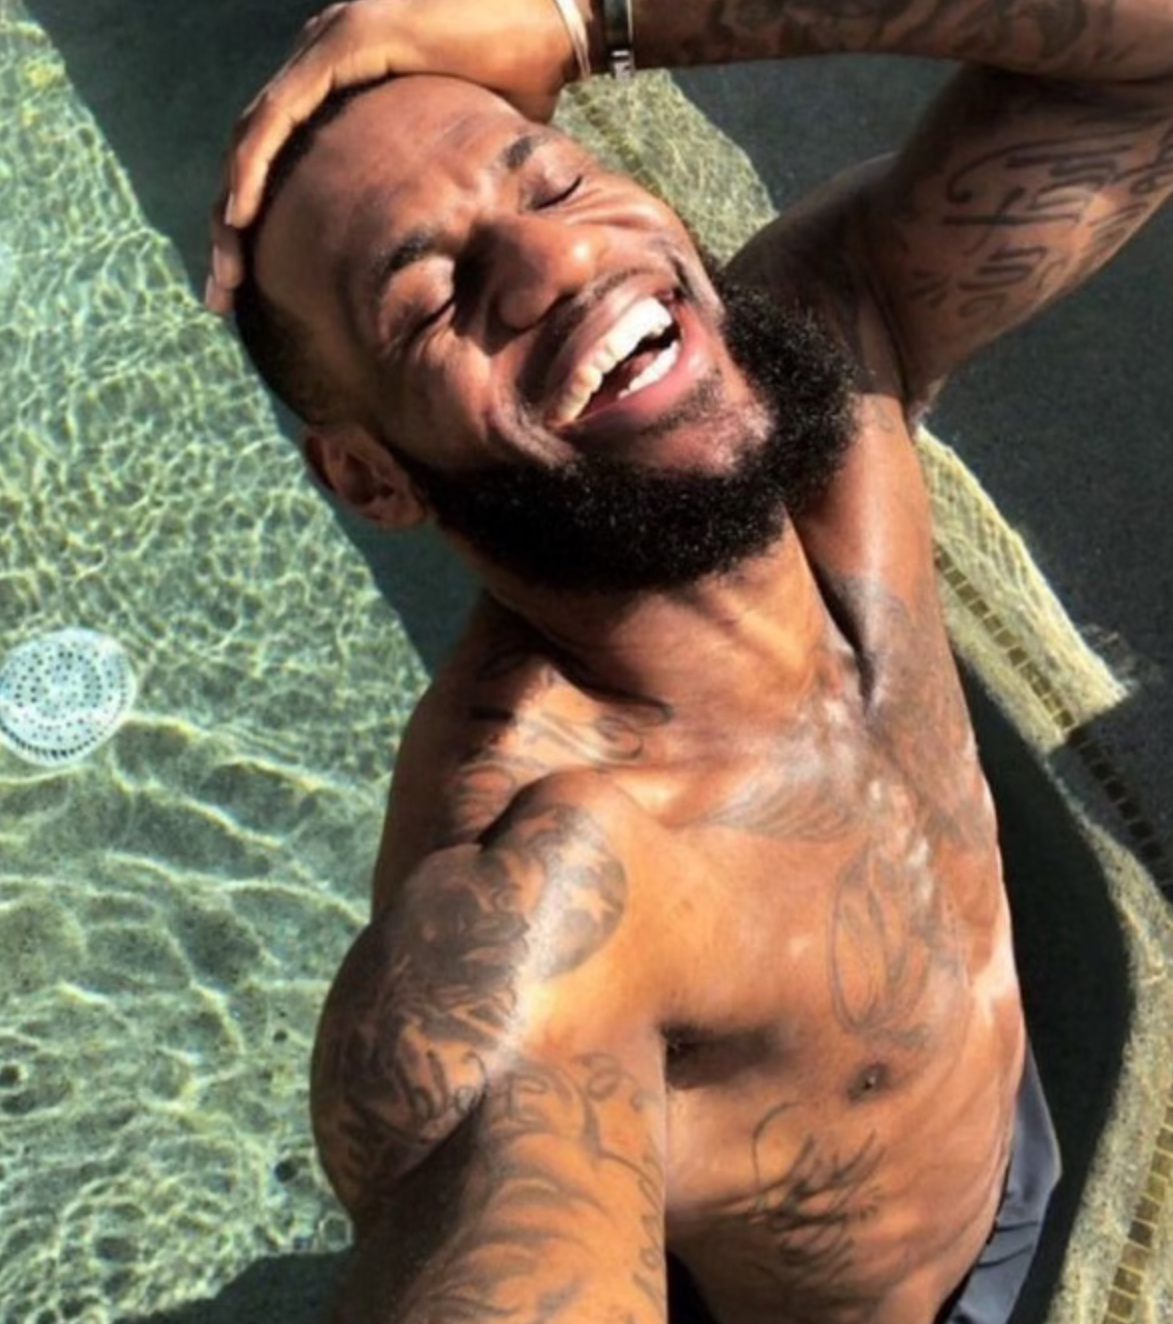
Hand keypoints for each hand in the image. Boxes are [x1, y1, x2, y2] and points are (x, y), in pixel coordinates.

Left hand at [207, 0, 579, 313]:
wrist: (557, 19)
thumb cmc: (527, 75)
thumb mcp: (471, 148)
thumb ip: (446, 183)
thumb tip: (458, 244)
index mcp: (343, 81)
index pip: (278, 155)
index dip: (255, 215)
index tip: (245, 279)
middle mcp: (323, 57)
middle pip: (253, 152)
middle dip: (228, 228)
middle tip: (220, 291)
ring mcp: (330, 44)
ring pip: (253, 137)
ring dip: (229, 210)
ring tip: (225, 272)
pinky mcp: (346, 43)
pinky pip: (281, 115)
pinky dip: (254, 167)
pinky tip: (239, 215)